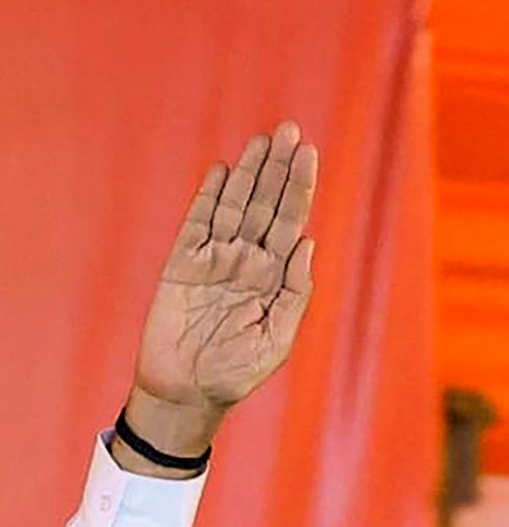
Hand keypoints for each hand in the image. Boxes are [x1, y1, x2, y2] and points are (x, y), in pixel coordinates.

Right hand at [116, 122, 317, 469]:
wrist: (187, 395)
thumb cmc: (236, 375)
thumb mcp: (277, 341)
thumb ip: (295, 294)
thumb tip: (307, 244)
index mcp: (273, 280)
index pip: (290, 224)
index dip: (298, 189)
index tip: (308, 154)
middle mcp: (246, 264)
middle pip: (265, 206)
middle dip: (277, 169)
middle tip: (288, 131)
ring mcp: (214, 261)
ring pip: (234, 206)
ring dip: (248, 172)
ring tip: (262, 140)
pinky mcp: (182, 265)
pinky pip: (197, 222)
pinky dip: (209, 196)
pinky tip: (223, 170)